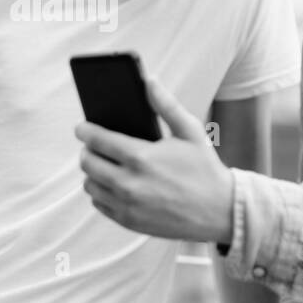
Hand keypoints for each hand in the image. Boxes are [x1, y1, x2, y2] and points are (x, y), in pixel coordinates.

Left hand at [75, 78, 233, 244]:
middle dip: (87, 150)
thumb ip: (166, 104)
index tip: (81, 127)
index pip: (96, 140)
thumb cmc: (205, 168)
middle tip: (94, 146)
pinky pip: (99, 203)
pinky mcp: (129, 221)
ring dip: (93, 173)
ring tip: (104, 164)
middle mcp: (129, 183)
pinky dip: (101, 192)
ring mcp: (127, 205)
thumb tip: (149, 80)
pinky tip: (113, 184)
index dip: (84, 130)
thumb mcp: (190, 131)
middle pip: (87, 162)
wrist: (220, 212)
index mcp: (141, 157)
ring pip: (89, 184)